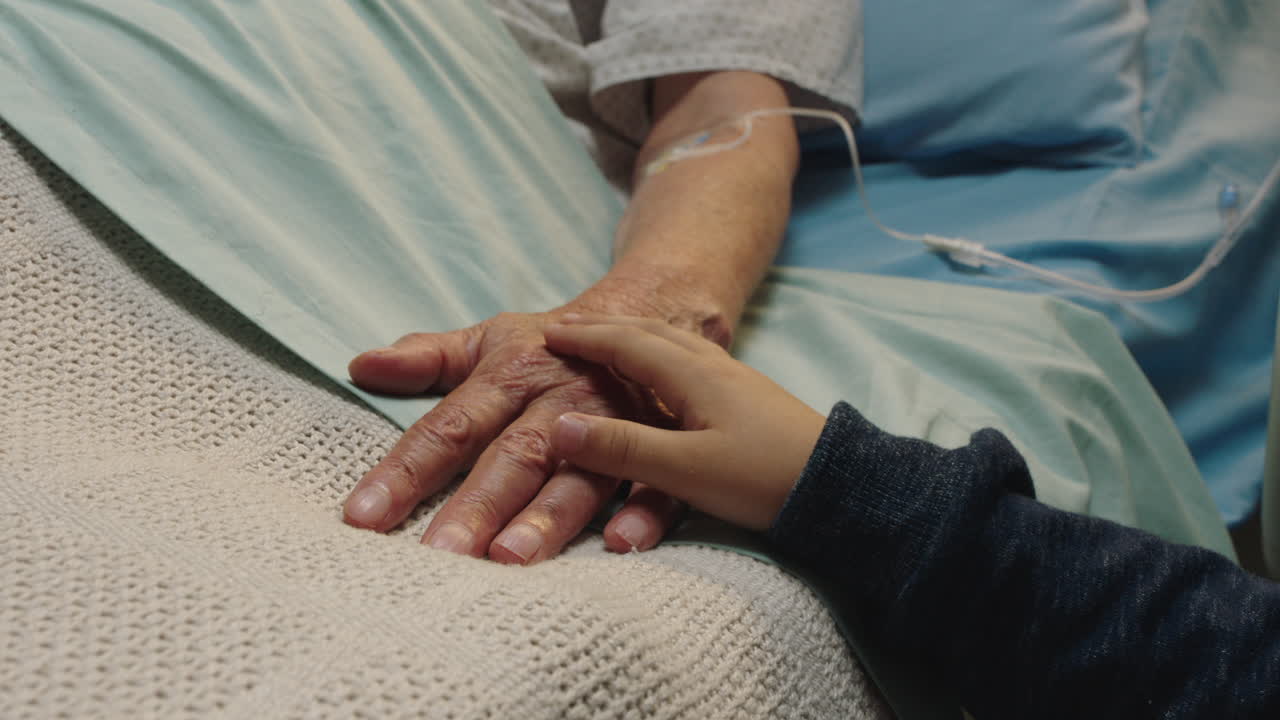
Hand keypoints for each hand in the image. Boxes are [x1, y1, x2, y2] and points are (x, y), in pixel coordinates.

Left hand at [342, 303, 685, 564]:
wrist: (654, 315)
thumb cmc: (555, 345)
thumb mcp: (491, 340)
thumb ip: (427, 358)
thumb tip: (358, 365)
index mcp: (514, 374)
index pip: (450, 427)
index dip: (406, 470)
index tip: (363, 515)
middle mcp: (562, 402)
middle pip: (513, 456)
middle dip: (476, 506)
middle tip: (441, 554)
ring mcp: (616, 426)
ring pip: (581, 474)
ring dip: (548, 517)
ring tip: (511, 559)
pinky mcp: (663, 447)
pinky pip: (659, 482)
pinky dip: (643, 512)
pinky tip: (619, 544)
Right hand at [544, 315, 826, 530]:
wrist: (841, 486)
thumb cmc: (763, 479)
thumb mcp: (686, 470)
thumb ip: (623, 449)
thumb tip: (560, 426)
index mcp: (692, 373)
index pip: (626, 343)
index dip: (585, 338)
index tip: (548, 331)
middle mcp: (711, 366)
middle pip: (649, 333)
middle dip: (604, 329)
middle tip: (568, 327)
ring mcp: (733, 380)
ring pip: (672, 343)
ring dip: (633, 337)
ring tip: (608, 340)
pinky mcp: (747, 400)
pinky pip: (690, 360)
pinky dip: (660, 354)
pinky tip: (666, 372)